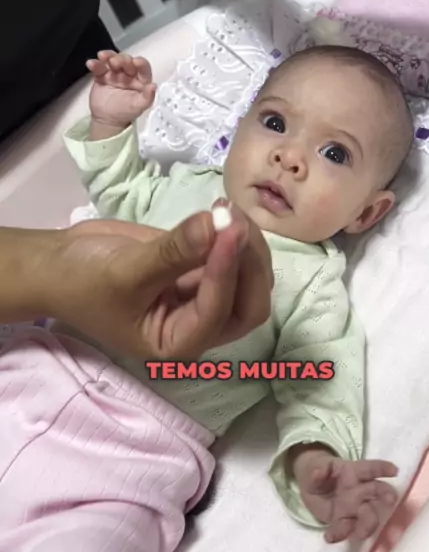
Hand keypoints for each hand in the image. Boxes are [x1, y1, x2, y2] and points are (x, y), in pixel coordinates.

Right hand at [41, 204, 272, 358]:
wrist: (57, 265)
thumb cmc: (82, 282)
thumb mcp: (125, 271)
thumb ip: (173, 252)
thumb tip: (215, 225)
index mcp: (177, 344)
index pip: (218, 313)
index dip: (227, 273)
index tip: (227, 229)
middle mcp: (197, 327)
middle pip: (248, 304)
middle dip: (248, 264)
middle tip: (234, 220)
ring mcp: (201, 298)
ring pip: (247, 280)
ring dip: (246, 245)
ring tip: (227, 208)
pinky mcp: (198, 271)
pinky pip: (231, 257)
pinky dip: (233, 235)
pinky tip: (223, 209)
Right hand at [87, 51, 156, 131]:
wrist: (107, 120)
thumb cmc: (126, 112)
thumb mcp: (138, 106)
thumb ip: (147, 97)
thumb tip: (154, 86)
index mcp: (140, 80)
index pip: (143, 68)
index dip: (140, 63)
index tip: (136, 62)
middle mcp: (128, 74)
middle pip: (126, 61)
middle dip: (121, 59)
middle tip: (115, 62)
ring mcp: (114, 73)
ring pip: (112, 59)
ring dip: (108, 56)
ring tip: (102, 57)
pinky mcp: (101, 75)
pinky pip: (99, 67)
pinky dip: (95, 64)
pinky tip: (91, 64)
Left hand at [290, 444, 397, 542]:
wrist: (312, 488)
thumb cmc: (319, 473)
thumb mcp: (314, 469)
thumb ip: (317, 472)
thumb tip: (318, 472)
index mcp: (353, 473)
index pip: (369, 469)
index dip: (382, 468)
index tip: (394, 471)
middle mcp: (359, 490)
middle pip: (375, 492)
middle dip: (385, 496)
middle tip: (391, 501)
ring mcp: (355, 507)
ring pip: (368, 516)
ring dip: (368, 525)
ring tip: (360, 535)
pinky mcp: (346, 521)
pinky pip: (347, 529)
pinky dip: (340, 534)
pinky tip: (330, 537)